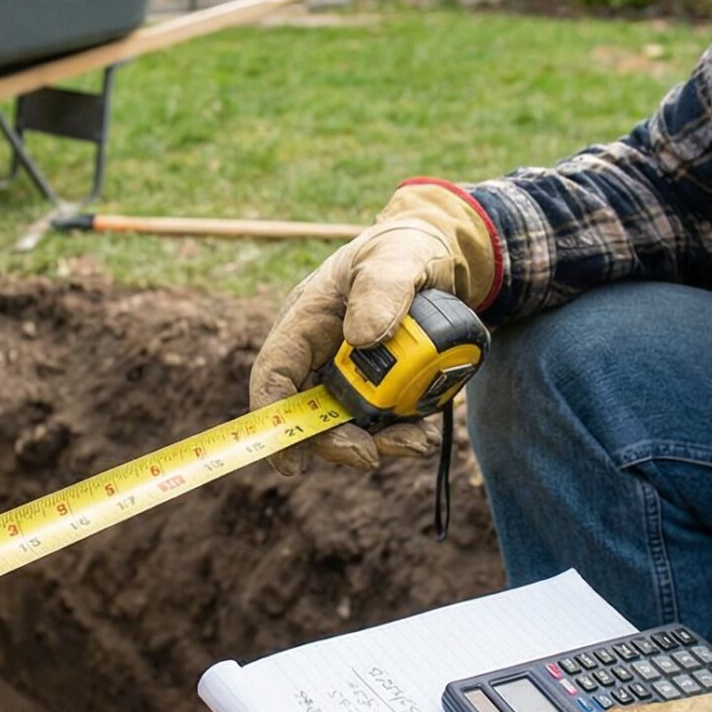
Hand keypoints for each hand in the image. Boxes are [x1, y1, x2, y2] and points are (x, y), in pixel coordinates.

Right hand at [250, 180, 495, 473]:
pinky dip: (400, 434)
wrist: (438, 260)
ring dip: (378, 442)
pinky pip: (380, 424)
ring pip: (346, 426)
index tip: (289, 461)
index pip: (275, 372)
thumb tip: (362, 337)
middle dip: (336, 441)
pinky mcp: (377, 389)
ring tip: (417, 441)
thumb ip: (382, 288)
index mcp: (306, 321)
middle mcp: (319, 355)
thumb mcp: (397, 257)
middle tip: (372, 455)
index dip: (273, 418)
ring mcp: (347, 375)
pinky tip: (424, 430)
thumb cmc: (403, 250)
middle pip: (308, 413)